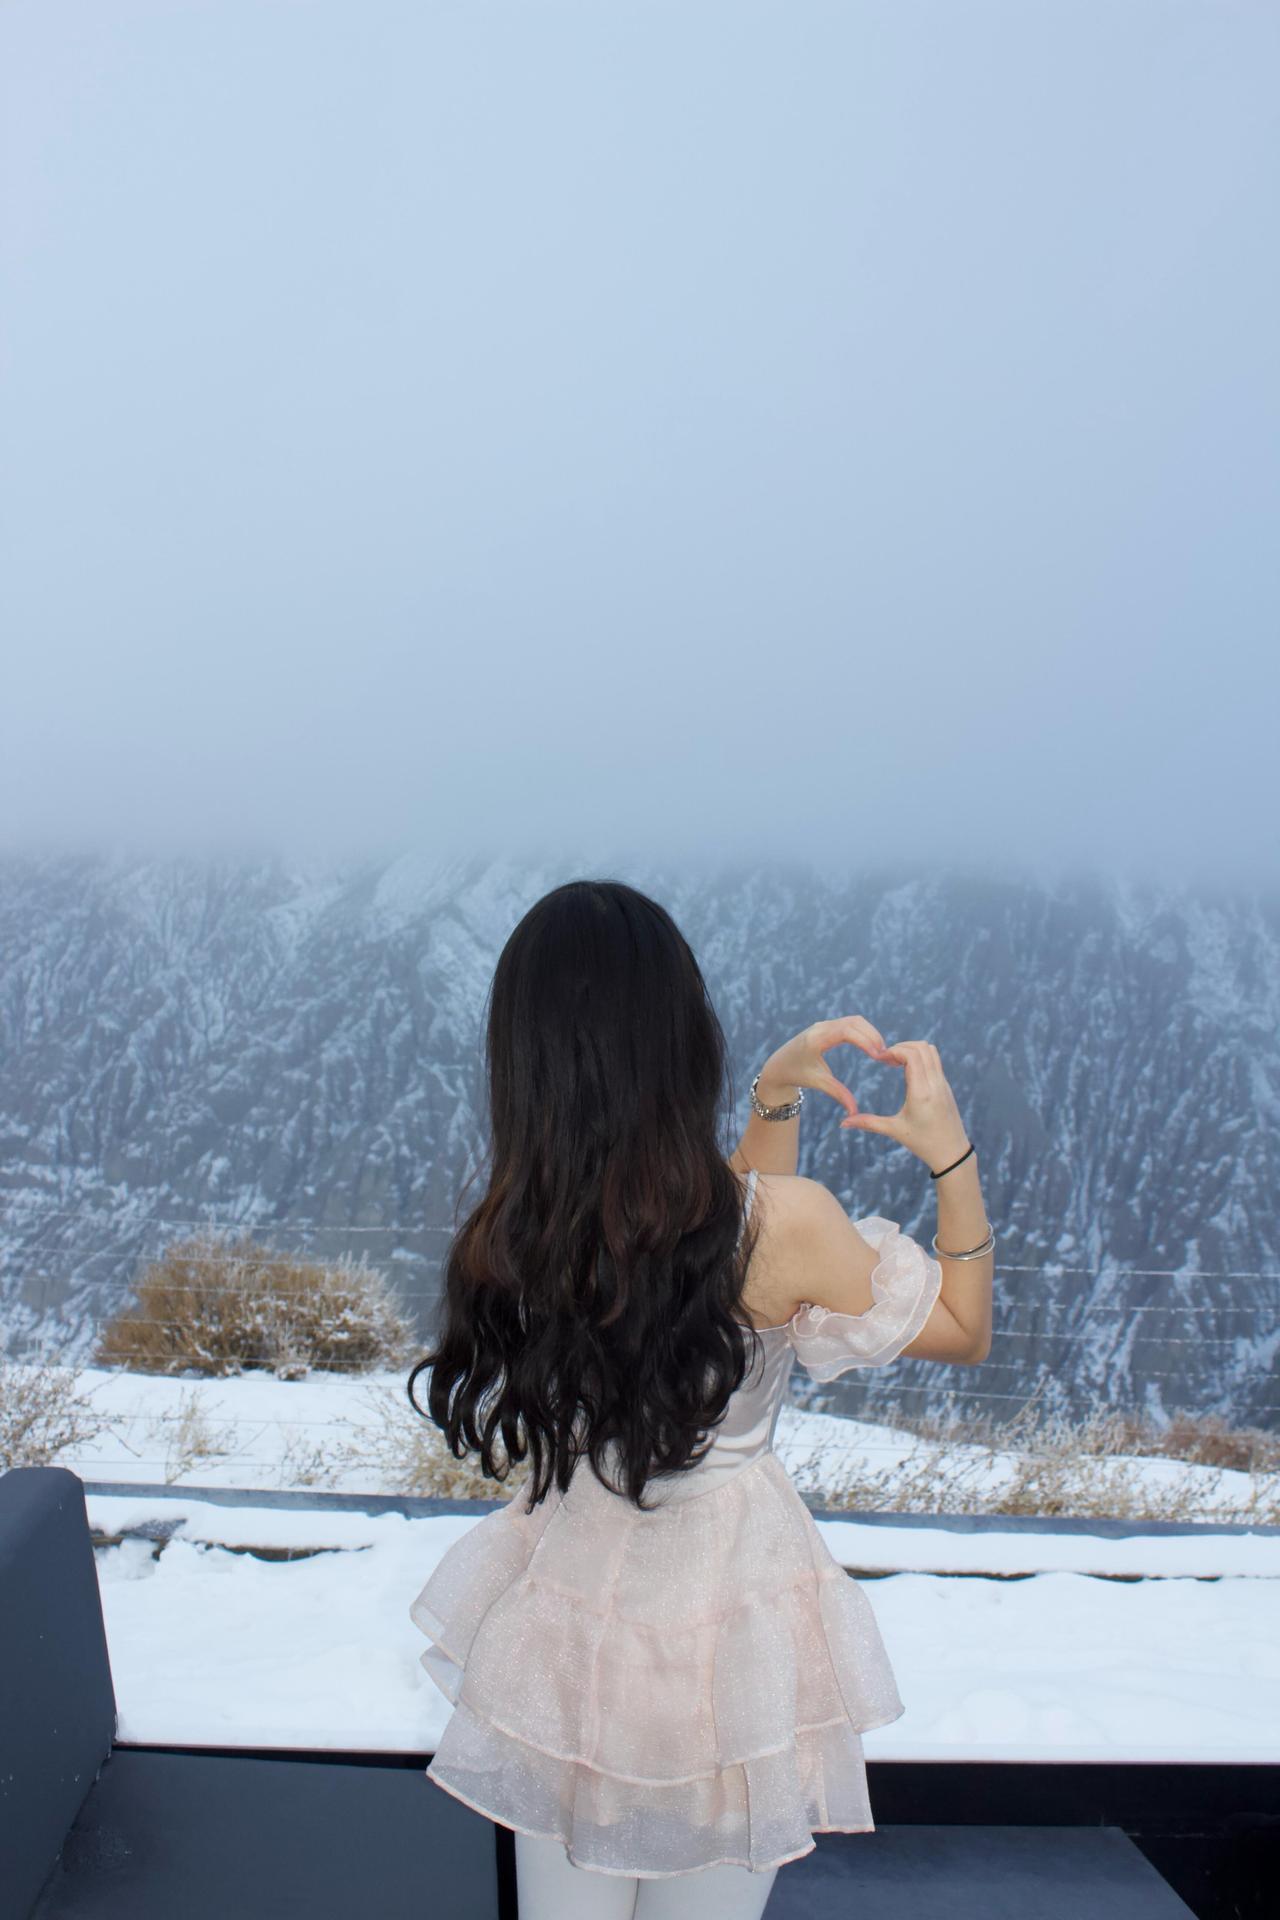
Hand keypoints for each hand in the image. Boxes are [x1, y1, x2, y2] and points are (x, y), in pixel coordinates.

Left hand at [757, 1016, 891, 1120]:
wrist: (779, 1065)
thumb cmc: (797, 1074)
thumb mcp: (818, 1083)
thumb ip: (838, 1094)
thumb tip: (855, 1113)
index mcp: (816, 1039)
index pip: (846, 1032)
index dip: (865, 1040)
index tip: (878, 1055)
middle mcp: (820, 1027)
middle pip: (854, 1022)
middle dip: (872, 1036)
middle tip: (885, 1055)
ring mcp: (824, 1024)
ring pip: (854, 1021)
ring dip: (869, 1033)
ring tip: (881, 1052)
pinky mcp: (827, 1026)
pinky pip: (850, 1024)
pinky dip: (863, 1032)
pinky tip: (871, 1047)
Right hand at [838, 1038, 969, 1170]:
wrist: (952, 1154)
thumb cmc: (923, 1143)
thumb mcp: (895, 1131)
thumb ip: (868, 1123)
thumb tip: (843, 1123)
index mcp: (921, 1092)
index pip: (912, 1055)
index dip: (894, 1050)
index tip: (880, 1059)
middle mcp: (935, 1084)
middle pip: (922, 1047)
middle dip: (901, 1047)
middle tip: (887, 1059)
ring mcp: (943, 1084)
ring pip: (931, 1051)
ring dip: (912, 1050)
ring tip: (896, 1063)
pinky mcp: (946, 1086)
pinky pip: (935, 1061)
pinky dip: (920, 1058)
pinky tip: (907, 1072)